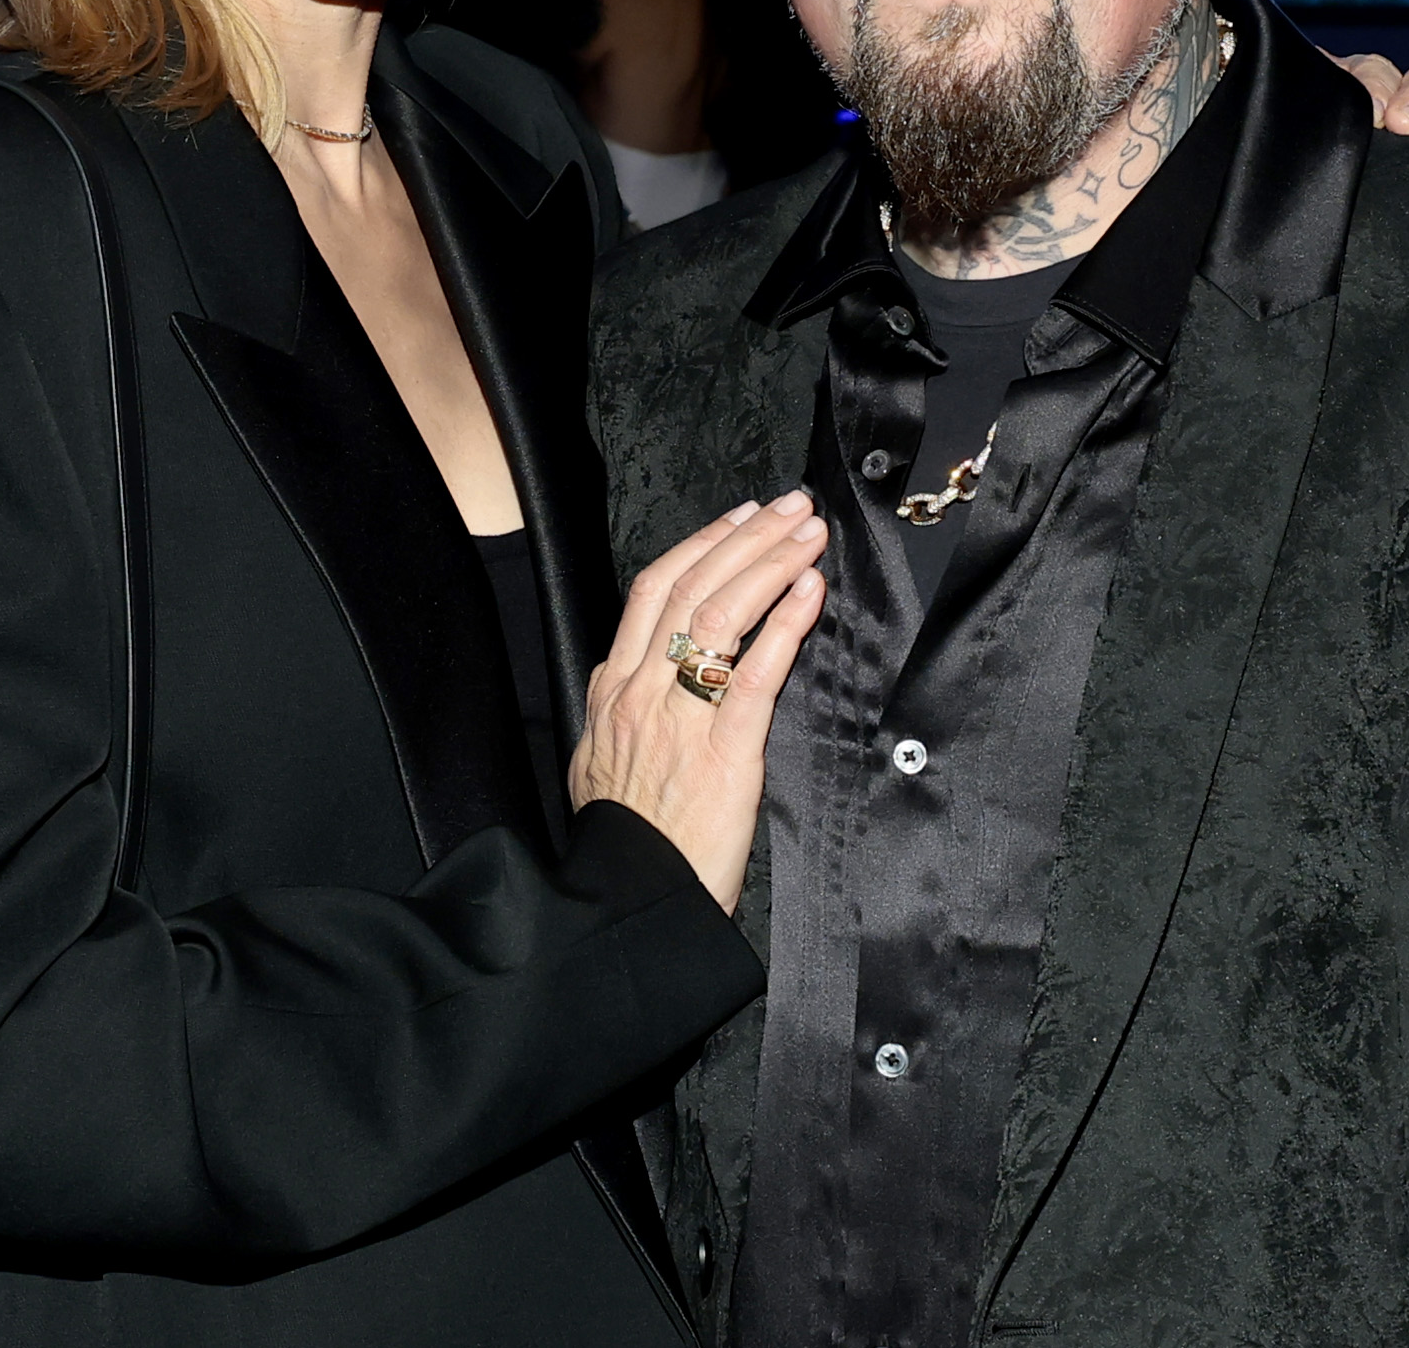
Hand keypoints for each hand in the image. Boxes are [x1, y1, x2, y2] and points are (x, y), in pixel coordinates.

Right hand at [570, 493, 828, 911]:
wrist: (632, 902)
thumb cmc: (626, 841)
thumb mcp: (597, 765)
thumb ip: (616, 713)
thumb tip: (628, 674)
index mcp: (613, 690)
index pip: (653, 591)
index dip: (701, 544)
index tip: (741, 516)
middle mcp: (641, 692)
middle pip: (691, 586)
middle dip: (747, 536)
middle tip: (791, 506)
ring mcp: (679, 719)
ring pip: (721, 614)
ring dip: (771, 563)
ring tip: (809, 534)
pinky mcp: (723, 752)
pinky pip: (756, 674)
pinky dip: (785, 624)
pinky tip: (811, 590)